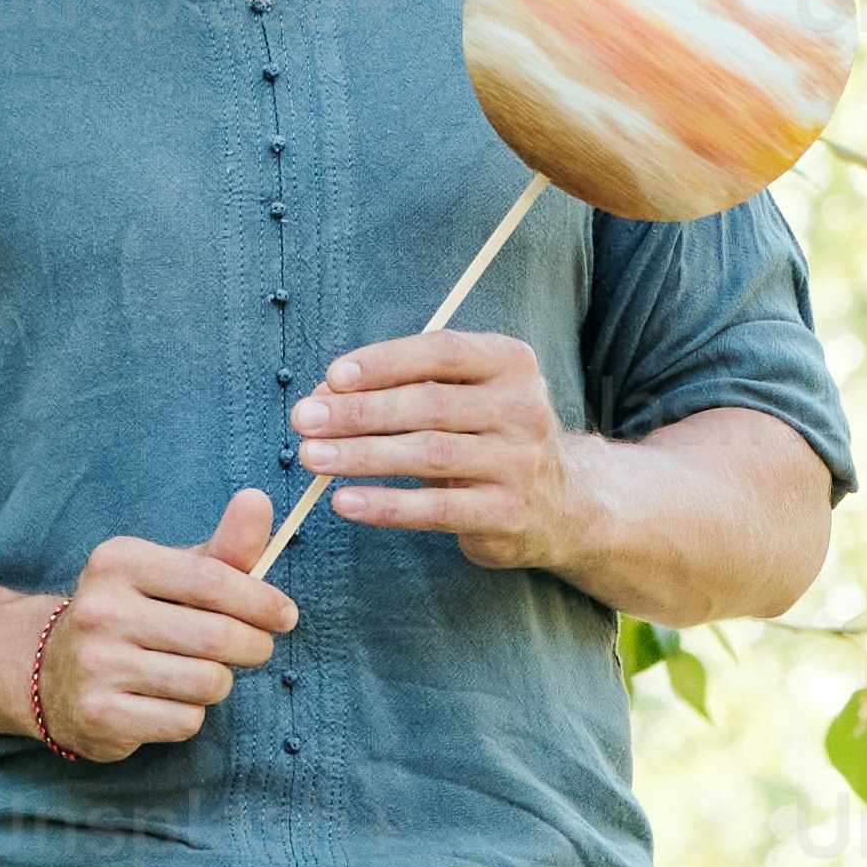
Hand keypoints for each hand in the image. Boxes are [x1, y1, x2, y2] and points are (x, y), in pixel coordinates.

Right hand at [31, 493, 290, 757]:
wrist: (52, 674)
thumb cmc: (134, 615)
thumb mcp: (171, 574)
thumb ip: (222, 547)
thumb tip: (259, 500)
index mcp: (117, 562)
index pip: (211, 580)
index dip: (261, 601)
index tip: (285, 615)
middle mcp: (100, 610)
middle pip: (216, 637)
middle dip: (254, 646)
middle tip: (257, 648)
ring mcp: (96, 665)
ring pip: (206, 683)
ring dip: (220, 682)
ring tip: (204, 674)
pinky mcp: (100, 715)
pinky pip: (185, 720)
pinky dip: (192, 714)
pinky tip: (169, 701)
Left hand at [295, 332, 592, 566]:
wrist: (563, 504)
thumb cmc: (489, 438)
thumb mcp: (465, 398)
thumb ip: (404, 389)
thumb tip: (323, 396)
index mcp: (511, 364)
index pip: (442, 352)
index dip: (384, 362)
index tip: (332, 377)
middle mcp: (523, 408)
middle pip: (430, 404)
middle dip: (359, 412)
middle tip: (304, 420)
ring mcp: (520, 463)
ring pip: (429, 454)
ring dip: (362, 455)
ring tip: (311, 457)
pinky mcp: (507, 514)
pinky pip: (436, 510)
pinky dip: (386, 506)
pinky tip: (345, 501)